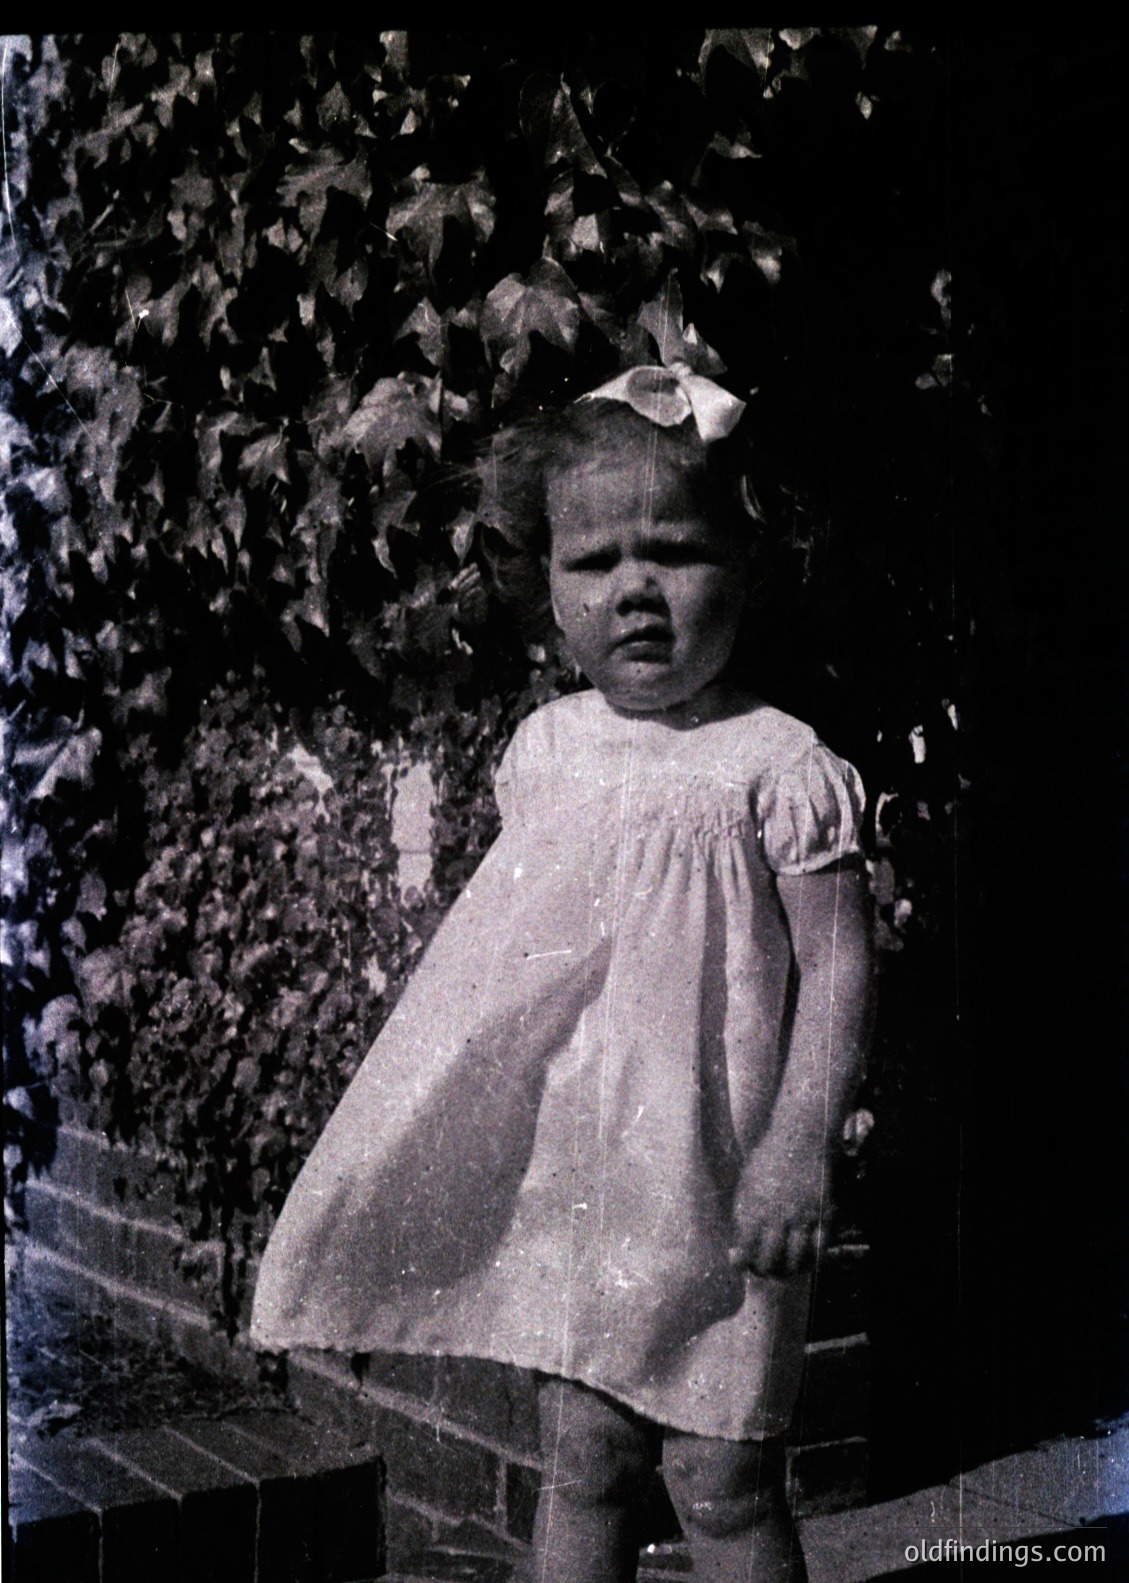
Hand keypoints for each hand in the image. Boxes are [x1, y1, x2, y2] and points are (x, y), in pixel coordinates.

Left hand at [728, 1137, 833, 1277]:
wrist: (799, 1139)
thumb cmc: (768, 1160)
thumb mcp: (746, 1183)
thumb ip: (742, 1214)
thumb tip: (739, 1245)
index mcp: (755, 1207)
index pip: (747, 1249)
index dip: (743, 1263)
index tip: (742, 1263)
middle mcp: (779, 1215)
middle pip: (771, 1261)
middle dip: (766, 1271)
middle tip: (766, 1269)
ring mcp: (803, 1216)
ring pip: (796, 1260)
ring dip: (790, 1270)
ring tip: (785, 1269)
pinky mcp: (824, 1213)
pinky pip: (821, 1247)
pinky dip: (813, 1259)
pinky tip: (807, 1258)